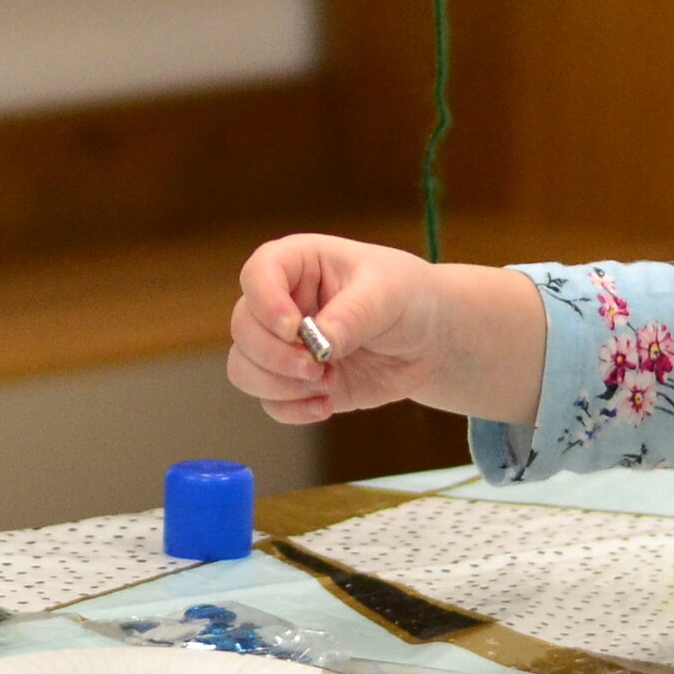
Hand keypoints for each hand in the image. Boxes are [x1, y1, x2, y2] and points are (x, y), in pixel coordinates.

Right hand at [226, 233, 551, 426]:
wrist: (430, 340)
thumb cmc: (409, 298)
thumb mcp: (389, 294)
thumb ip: (353, 315)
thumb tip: (318, 343)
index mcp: (300, 264)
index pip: (258, 274)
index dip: (265, 302)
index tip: (294, 327)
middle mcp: (282, 303)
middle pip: (242, 328)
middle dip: (275, 355)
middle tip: (317, 366)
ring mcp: (285, 346)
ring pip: (244, 368)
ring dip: (279, 384)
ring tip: (326, 383)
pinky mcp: (296, 382)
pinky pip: (268, 401)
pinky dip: (291, 409)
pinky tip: (325, 405)